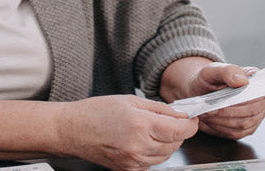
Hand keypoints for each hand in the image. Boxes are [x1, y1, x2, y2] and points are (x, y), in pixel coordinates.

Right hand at [55, 95, 197, 170]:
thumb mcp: (130, 101)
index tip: (192, 119)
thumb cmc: (96, 112)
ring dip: (168, 143)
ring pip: (165, 156)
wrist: (72, 130)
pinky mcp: (127, 170)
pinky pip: (151, 163)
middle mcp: (138, 146)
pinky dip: (154, 152)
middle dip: (179, 133)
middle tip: (173, 121)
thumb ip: (159, 109)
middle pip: (174, 144)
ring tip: (156, 130)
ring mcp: (132, 161)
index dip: (190, 125)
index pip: (179, 131)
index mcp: (140, 125)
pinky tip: (144, 141)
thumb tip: (180, 114)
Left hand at [164, 60, 264, 139]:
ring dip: (222, 121)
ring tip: (207, 114)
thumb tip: (243, 81)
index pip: (258, 94)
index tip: (222, 101)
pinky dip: (221, 128)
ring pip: (243, 124)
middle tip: (209, 109)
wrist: (199, 91)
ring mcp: (255, 116)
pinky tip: (210, 121)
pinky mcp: (246, 129)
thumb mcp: (212, 70)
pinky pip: (236, 133)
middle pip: (251, 112)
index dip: (242, 100)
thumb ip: (228, 71)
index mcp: (257, 81)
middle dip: (228, 112)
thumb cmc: (208, 79)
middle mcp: (260, 100)